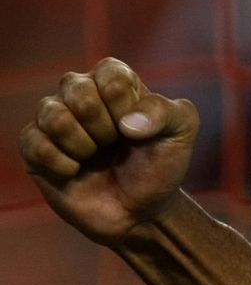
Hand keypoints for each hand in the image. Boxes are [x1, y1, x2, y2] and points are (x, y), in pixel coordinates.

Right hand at [18, 58, 198, 246]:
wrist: (140, 211)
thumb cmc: (160, 165)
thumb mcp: (181, 132)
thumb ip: (167, 112)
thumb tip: (128, 123)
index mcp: (115, 81)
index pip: (109, 73)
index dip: (125, 105)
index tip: (137, 129)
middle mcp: (80, 92)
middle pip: (78, 90)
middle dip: (104, 127)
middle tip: (114, 144)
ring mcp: (54, 119)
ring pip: (53, 115)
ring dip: (82, 145)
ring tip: (95, 157)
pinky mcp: (34, 147)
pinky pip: (34, 143)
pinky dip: (61, 163)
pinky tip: (75, 171)